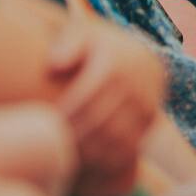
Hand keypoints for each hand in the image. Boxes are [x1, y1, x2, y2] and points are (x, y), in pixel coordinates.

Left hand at [46, 19, 161, 195]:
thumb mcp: (81, 35)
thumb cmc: (96, 47)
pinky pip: (130, 146)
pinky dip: (108, 157)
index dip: (65, 114)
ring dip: (91, 151)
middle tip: (52, 145)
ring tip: (67, 156)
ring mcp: (147, 105)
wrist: (138, 57)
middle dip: (75, 136)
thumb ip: (65, 44)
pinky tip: (87, 160)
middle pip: (101, 121)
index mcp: (115, 65)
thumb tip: (54, 65)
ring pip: (117, 138)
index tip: (45, 124)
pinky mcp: (150, 121)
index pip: (86, 97)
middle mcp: (136, 86)